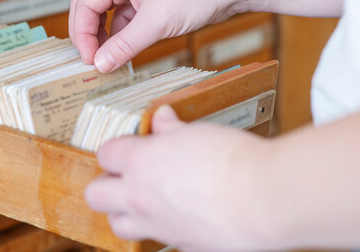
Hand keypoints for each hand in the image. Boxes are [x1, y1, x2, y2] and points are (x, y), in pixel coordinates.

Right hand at [69, 0, 237, 71]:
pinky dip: (121, 33)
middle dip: (87, 33)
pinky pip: (123, 15)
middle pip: (89, 4)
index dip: (82, 35)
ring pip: (105, 11)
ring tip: (108, 58)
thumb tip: (100, 65)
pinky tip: (125, 50)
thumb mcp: (157, 24)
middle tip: (91, 59)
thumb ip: (124, 46)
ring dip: (104, 35)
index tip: (89, 60)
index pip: (85, 4)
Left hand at [85, 105, 273, 250]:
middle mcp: (139, 196)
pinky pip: (156, 239)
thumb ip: (170, 129)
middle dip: (104, 185)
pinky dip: (160, 228)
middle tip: (123, 177)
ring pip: (117, 225)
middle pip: (95, 195)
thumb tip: (161, 119)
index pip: (105, 154)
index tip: (129, 147)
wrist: (264, 198)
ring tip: (143, 200)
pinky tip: (179, 215)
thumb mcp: (196, 133)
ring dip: (123, 212)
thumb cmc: (231, 159)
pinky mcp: (180, 245)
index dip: (115, 149)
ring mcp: (157, 225)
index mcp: (139, 162)